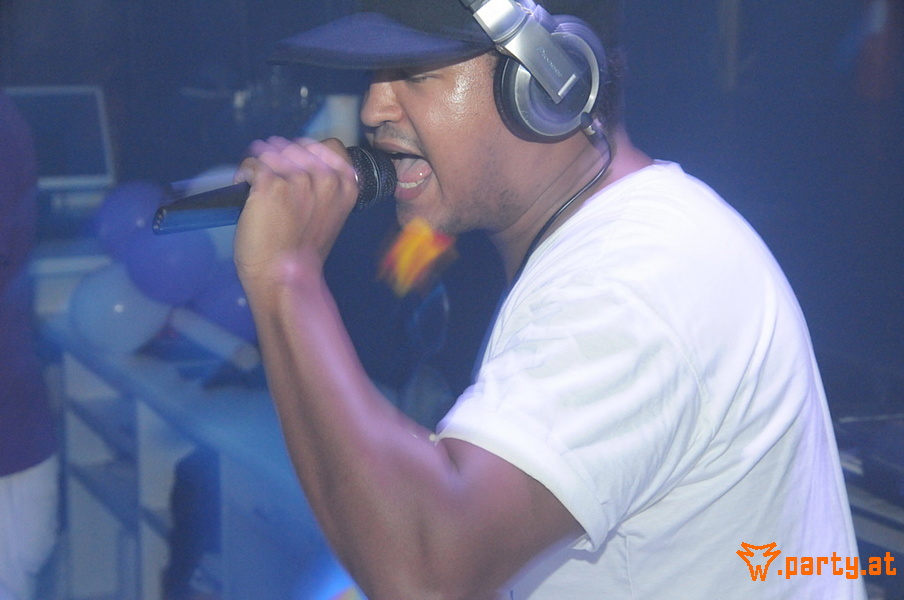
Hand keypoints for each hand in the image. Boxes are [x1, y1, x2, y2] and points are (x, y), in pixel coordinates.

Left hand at [233, 137, 357, 285]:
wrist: (284, 277)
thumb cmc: (302, 251)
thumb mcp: (329, 214)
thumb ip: (323, 187)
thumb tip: (297, 162)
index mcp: (346, 185)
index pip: (329, 145)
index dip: (307, 152)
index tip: (294, 166)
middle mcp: (325, 178)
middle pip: (296, 145)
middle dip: (279, 156)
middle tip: (269, 177)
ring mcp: (298, 179)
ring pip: (270, 151)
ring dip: (259, 164)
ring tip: (254, 184)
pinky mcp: (270, 184)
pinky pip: (251, 163)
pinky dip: (243, 174)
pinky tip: (244, 188)